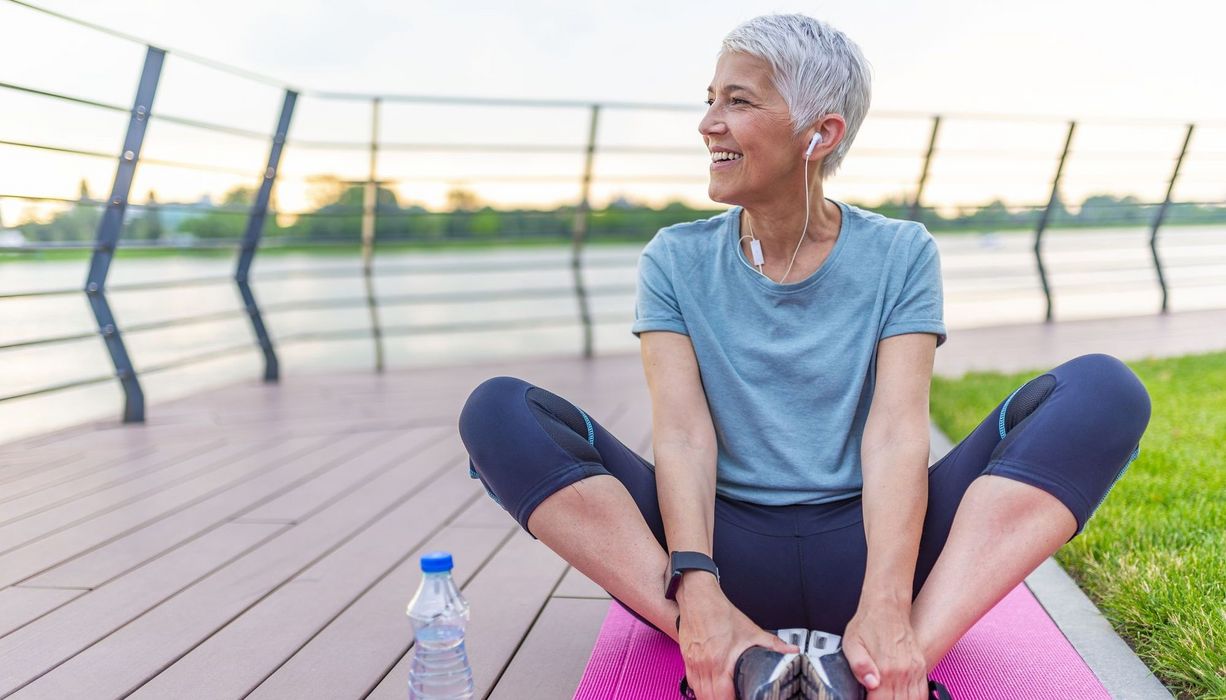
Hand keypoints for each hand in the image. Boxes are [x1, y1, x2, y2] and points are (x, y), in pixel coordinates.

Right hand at [676, 574, 798, 699]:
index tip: (742, 698)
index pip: (723, 696)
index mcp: (720, 661)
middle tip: (733, 697)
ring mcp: (693, 663)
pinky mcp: (687, 660)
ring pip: (699, 693)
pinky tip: (709, 690)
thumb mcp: (751, 630)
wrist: (698, 599)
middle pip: (709, 698)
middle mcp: (704, 665)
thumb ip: (773, 644)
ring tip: (723, 697)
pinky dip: (700, 690)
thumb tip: (791, 651)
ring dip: (710, 698)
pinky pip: (691, 683)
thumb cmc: (720, 613)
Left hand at [842, 602, 928, 699]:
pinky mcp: (921, 666)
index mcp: (885, 668)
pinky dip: (916, 699)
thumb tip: (871, 684)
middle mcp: (903, 671)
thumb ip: (859, 666)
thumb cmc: (867, 623)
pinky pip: (923, 692)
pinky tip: (905, 699)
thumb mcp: (852, 643)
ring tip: (889, 699)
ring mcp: (914, 669)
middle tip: (876, 699)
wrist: (887, 606)